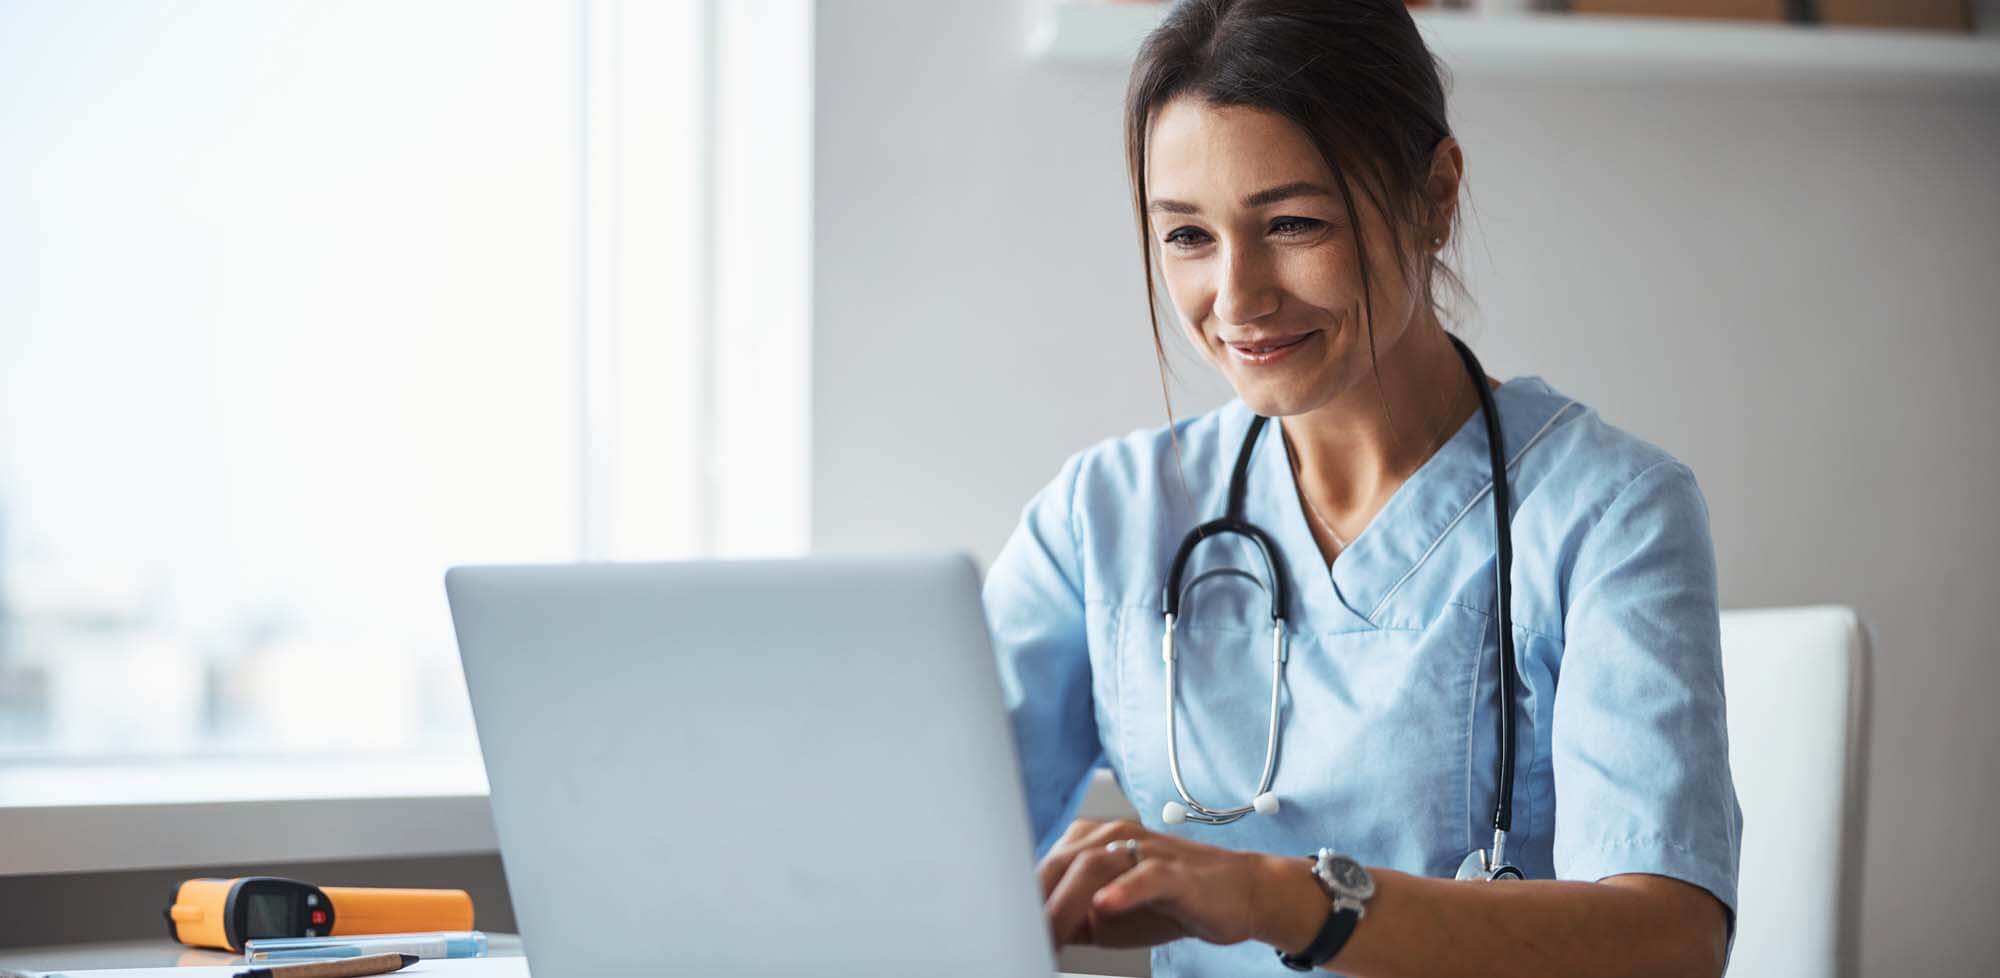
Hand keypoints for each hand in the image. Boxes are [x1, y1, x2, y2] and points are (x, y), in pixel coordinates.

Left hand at [1036, 818, 1300, 950]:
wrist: (1238, 893)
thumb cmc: (1169, 901)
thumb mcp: (1108, 915)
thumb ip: (1070, 919)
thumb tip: (1029, 935)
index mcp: (1093, 842)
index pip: (1046, 868)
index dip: (1023, 898)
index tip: (1004, 928)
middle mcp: (1115, 838)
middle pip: (1062, 863)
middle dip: (1037, 901)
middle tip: (1021, 935)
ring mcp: (1146, 851)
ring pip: (1095, 867)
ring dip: (1067, 902)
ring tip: (1050, 930)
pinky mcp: (1176, 871)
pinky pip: (1146, 875)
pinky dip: (1124, 890)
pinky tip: (1104, 905)